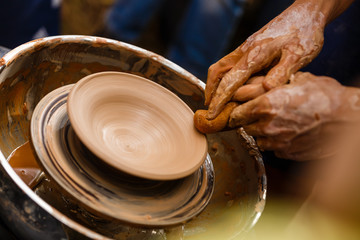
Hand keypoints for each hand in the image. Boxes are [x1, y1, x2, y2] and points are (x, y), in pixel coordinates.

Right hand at [205, 0, 327, 118]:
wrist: (306, 12)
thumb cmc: (305, 32)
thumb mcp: (298, 55)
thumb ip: (281, 72)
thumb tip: (266, 89)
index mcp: (255, 54)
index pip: (230, 81)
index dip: (219, 99)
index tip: (212, 114)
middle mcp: (245, 51)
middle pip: (217, 72)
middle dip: (211, 92)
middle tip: (209, 110)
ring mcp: (245, 48)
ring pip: (220, 67)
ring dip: (215, 84)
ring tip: (215, 101)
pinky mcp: (249, 48)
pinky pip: (229, 64)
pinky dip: (223, 77)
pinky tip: (230, 87)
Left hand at [229, 72, 359, 160]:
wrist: (346, 118)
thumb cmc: (323, 95)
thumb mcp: (294, 80)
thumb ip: (265, 85)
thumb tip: (246, 87)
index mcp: (264, 105)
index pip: (235, 112)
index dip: (237, 109)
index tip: (239, 107)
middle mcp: (266, 126)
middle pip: (243, 126)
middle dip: (247, 120)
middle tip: (259, 113)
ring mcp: (275, 142)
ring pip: (256, 138)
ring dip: (261, 131)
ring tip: (277, 122)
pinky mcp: (285, 153)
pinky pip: (272, 148)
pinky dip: (274, 141)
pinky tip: (288, 132)